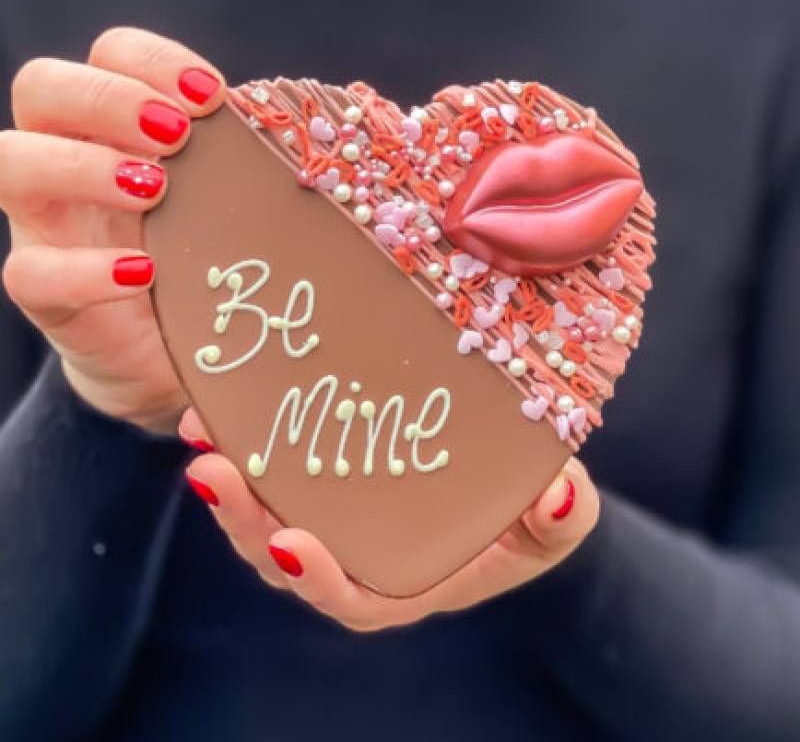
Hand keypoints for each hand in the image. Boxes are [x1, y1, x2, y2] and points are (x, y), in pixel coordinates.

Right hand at [0, 28, 225, 431]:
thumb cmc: (201, 266)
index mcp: (115, 131)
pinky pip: (30, 272)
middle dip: (109, 97)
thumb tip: (312, 128)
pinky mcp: (47, 297)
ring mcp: (47, 228)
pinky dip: (86, 271)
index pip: (109, 56)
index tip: (211, 96)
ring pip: (10, 163)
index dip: (152, 60)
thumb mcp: (222, 207)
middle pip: (41, 87)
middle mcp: (68, 166)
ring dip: (82, 165)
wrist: (170, 356)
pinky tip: (143, 273)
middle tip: (175, 135)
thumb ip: (242, 167)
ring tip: (153, 190)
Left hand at [180, 408, 599, 631]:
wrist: (505, 485)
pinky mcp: (320, 474)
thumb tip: (558, 492)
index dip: (318, 580)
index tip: (290, 543)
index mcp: (405, 582)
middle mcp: (357, 555)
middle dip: (243, 519)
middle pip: (286, 556)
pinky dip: (243, 441)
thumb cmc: (528, 517)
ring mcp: (333, 514)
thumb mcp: (555, 520)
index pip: (353, 598)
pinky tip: (220, 400)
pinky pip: (272, 468)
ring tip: (203, 428)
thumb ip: (559, 517)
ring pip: (264, 512)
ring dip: (229, 477)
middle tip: (213, 470)